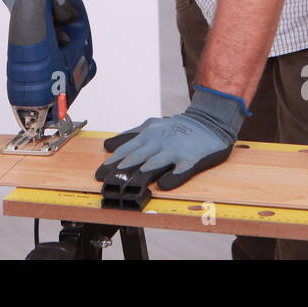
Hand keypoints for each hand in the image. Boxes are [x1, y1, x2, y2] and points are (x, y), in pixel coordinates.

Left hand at [95, 87, 249, 190]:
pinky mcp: (190, 160)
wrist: (208, 121)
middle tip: (108, 184)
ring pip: (154, 163)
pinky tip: (163, 185)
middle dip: (120, 171)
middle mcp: (159, 142)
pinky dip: (172, 177)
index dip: (112, 163)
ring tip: (129, 185)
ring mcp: (174, 151)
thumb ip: (129, 136)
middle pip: (136, 158)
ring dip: (141, 174)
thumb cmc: (177, 127)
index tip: (99, 174)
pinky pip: (180, 170)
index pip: (125, 150)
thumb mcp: (151, 126)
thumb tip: (107, 145)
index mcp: (148, 135)